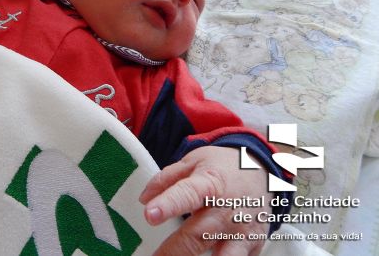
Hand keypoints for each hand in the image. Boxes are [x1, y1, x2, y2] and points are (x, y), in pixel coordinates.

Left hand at [140, 146, 269, 255]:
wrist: (264, 171)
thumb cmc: (224, 167)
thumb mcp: (194, 161)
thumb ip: (166, 179)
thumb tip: (144, 199)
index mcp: (210, 183)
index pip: (187, 194)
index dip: (168, 205)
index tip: (149, 215)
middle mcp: (227, 209)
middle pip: (198, 236)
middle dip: (173, 251)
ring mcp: (242, 231)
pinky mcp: (253, 247)